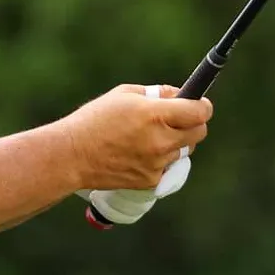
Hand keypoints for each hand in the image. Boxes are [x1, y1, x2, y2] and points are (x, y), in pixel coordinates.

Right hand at [72, 85, 198, 226]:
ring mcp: (157, 163)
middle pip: (199, 133)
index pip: (199, 112)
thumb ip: (157, 93)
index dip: (203, 106)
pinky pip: (167, 167)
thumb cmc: (94, 120)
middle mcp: (160, 140)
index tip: (199, 103)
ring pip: (183, 150)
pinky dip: (160, 159)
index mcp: (154, 115)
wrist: (72, 156)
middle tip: (179, 119)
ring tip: (149, 137)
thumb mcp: (124, 94)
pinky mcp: (151, 181)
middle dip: (194, 123)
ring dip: (175, 142)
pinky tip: (138, 153)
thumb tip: (179, 94)